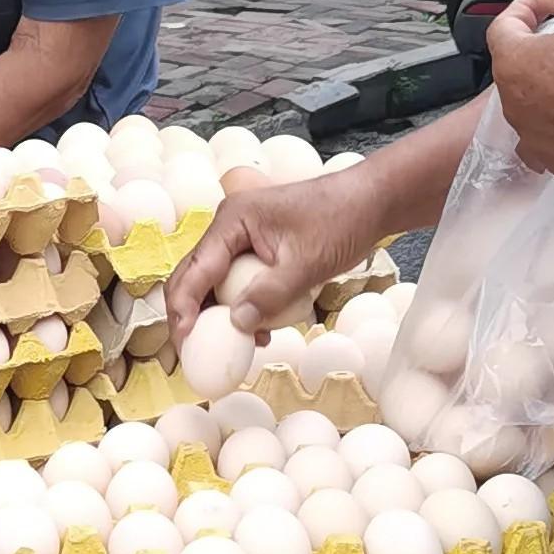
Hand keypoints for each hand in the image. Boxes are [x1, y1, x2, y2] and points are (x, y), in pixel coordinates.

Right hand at [165, 166, 388, 342]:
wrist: (370, 202)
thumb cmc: (341, 221)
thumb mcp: (306, 264)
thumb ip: (269, 295)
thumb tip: (237, 325)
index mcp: (232, 220)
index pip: (195, 269)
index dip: (183, 307)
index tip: (183, 339)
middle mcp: (230, 227)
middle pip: (194, 276)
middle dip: (190, 314)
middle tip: (193, 352)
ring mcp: (243, 237)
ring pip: (216, 282)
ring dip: (220, 314)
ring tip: (234, 346)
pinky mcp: (258, 249)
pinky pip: (239, 282)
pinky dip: (243, 306)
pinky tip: (261, 329)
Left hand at [486, 0, 553, 178]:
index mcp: (514, 61)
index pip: (503, 24)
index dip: (526, 6)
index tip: (548, 0)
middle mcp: (512, 101)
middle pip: (517, 62)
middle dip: (541, 44)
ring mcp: (529, 134)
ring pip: (532, 98)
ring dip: (552, 82)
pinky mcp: (552, 159)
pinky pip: (549, 130)